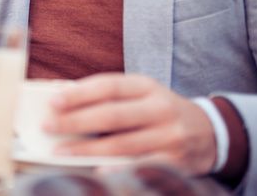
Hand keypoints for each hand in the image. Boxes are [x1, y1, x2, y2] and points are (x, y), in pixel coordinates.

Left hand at [45, 73, 216, 174]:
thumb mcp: (139, 93)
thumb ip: (106, 94)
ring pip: (122, 144)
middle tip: (48, 126)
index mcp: (147, 86)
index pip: (109, 86)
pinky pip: (140, 166)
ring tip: (59, 151)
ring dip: (86, 150)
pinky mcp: (175, 161)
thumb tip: (61, 94)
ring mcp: (169, 135)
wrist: (209, 133)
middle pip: (112, 115)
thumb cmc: (158, 110)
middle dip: (75, 121)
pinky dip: (116, 169)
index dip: (80, 93)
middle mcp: (160, 108)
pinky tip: (95, 171)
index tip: (53, 101)